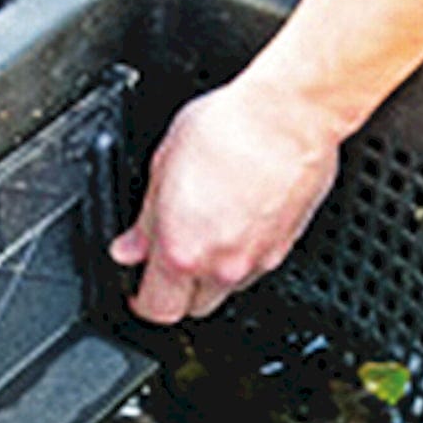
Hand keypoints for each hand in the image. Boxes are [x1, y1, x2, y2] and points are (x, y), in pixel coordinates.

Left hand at [109, 78, 341, 323]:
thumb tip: (130, 247)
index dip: (141, 300)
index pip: (155, 309)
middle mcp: (222, 265)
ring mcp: (259, 259)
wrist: (292, 113)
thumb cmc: (231, 126)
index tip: (138, 287)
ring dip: (213, 271)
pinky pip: (257, 267)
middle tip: (171, 256)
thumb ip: (145, 220)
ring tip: (209, 227)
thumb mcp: (163, 164)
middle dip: (178, 290)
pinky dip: (243, 253)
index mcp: (182, 250)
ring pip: (226, 288)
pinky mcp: (287, 246)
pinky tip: (239, 218)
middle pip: (193, 308)